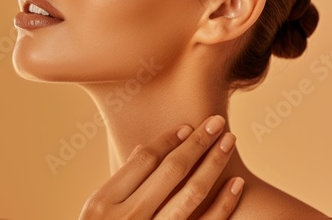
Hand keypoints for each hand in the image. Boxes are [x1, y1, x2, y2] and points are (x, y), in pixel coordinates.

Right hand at [79, 115, 242, 219]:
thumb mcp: (95, 214)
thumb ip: (118, 184)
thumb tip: (141, 149)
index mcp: (103, 204)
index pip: (143, 161)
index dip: (168, 140)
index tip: (186, 127)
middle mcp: (129, 217)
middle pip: (171, 170)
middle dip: (197, 142)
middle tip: (216, 121)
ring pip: (191, 192)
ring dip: (214, 164)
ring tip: (229, 141)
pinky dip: (224, 204)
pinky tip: (236, 183)